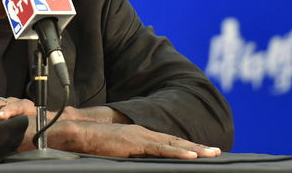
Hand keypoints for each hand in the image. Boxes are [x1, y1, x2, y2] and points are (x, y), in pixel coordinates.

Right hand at [25, 119, 220, 158]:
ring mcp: (140, 136)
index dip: (184, 146)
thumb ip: (126, 155)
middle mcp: (143, 132)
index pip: (166, 141)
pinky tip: (192, 156)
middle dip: (197, 147)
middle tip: (216, 152)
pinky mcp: (135, 142)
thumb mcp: (113, 152)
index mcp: (138, 134)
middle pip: (175, 141)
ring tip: (213, 153)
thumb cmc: (89, 143)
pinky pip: (161, 148)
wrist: (74, 133)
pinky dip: (178, 151)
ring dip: (195, 149)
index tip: (199, 152)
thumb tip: (131, 159)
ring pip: (174, 143)